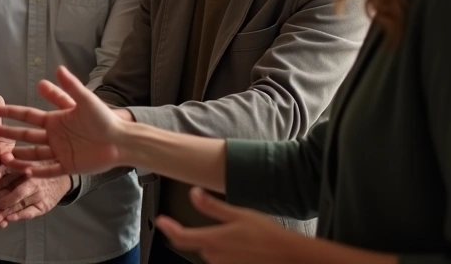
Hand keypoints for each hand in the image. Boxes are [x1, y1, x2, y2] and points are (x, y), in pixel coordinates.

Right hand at [0, 66, 124, 176]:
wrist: (122, 141)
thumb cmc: (105, 118)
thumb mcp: (86, 101)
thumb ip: (70, 87)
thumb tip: (57, 68)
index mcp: (55, 120)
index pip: (28, 116)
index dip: (11, 113)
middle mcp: (54, 136)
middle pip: (26, 136)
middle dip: (9, 134)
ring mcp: (60, 152)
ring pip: (34, 155)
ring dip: (19, 157)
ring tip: (2, 158)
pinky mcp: (69, 167)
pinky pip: (50, 170)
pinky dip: (38, 172)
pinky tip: (25, 172)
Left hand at [0, 169, 70, 227]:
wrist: (63, 178)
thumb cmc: (39, 170)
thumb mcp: (24, 163)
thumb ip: (9, 164)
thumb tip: (1, 158)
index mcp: (22, 167)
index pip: (2, 176)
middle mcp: (30, 179)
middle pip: (7, 191)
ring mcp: (38, 193)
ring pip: (17, 203)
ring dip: (2, 212)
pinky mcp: (44, 205)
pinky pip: (31, 211)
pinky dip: (18, 215)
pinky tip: (8, 219)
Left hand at [155, 188, 304, 263]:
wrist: (289, 255)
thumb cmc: (267, 235)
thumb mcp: (238, 213)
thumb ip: (212, 206)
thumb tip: (193, 193)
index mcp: (213, 240)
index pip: (181, 237)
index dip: (168, 228)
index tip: (161, 221)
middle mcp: (215, 256)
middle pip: (199, 244)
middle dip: (205, 233)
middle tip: (227, 225)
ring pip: (212, 252)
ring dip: (218, 243)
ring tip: (241, 236)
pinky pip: (224, 260)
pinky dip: (228, 253)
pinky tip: (244, 247)